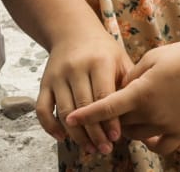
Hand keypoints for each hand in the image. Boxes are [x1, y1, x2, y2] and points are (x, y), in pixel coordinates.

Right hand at [37, 28, 132, 155]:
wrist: (73, 31)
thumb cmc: (103, 50)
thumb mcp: (120, 59)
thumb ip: (129, 83)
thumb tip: (137, 115)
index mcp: (98, 61)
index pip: (103, 96)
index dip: (109, 120)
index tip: (116, 138)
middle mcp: (75, 68)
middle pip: (84, 107)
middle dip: (95, 133)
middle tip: (105, 149)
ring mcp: (57, 75)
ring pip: (65, 111)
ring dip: (77, 135)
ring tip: (90, 148)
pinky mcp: (44, 82)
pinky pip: (43, 108)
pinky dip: (50, 126)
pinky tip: (62, 137)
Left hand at [66, 40, 179, 155]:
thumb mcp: (151, 58)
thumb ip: (131, 75)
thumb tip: (120, 88)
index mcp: (141, 92)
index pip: (106, 107)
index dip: (86, 114)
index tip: (70, 119)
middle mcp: (152, 113)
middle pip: (120, 122)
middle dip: (111, 117)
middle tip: (109, 106)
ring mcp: (168, 125)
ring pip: (136, 135)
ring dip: (128, 127)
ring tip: (129, 114)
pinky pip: (160, 146)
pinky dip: (149, 142)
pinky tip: (146, 134)